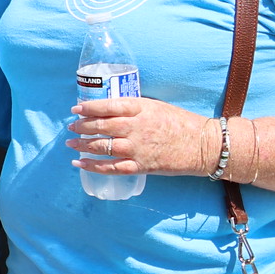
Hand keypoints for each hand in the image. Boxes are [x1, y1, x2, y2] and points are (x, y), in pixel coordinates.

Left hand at [67, 97, 211, 176]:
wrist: (204, 145)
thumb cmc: (180, 122)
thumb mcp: (156, 106)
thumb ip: (133, 108)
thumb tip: (107, 109)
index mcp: (141, 109)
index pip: (108, 106)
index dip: (88, 107)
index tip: (76, 109)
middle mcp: (136, 127)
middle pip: (101, 126)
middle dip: (81, 127)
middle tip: (72, 127)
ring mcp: (137, 148)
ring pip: (102, 146)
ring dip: (82, 145)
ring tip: (71, 143)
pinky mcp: (141, 166)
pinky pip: (111, 167)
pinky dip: (93, 166)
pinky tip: (80, 163)